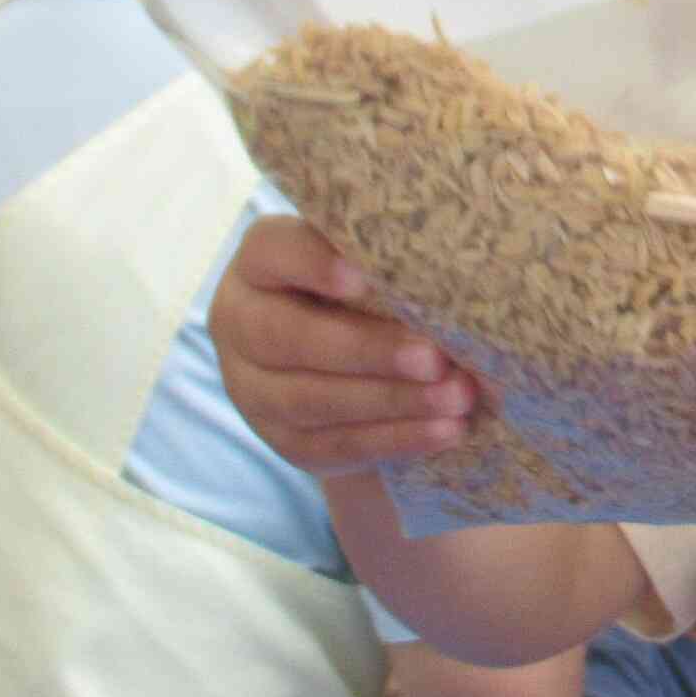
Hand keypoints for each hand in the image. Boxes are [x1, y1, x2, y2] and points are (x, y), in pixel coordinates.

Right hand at [210, 215, 481, 474]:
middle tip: (435, 358)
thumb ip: (387, 255)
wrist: (357, 361)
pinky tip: (444, 431)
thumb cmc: (373, 288)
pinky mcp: (284, 440)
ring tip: (456, 397)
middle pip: (287, 338)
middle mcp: (239, 324)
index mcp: (258, 264)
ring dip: (391, 400)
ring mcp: (252, 389)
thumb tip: (443, 264)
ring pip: (311, 399)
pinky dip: (394, 439)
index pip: (271, 251)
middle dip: (366, 350)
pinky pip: (335, 445)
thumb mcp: (371, 261)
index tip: (364, 277)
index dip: (312, 263)